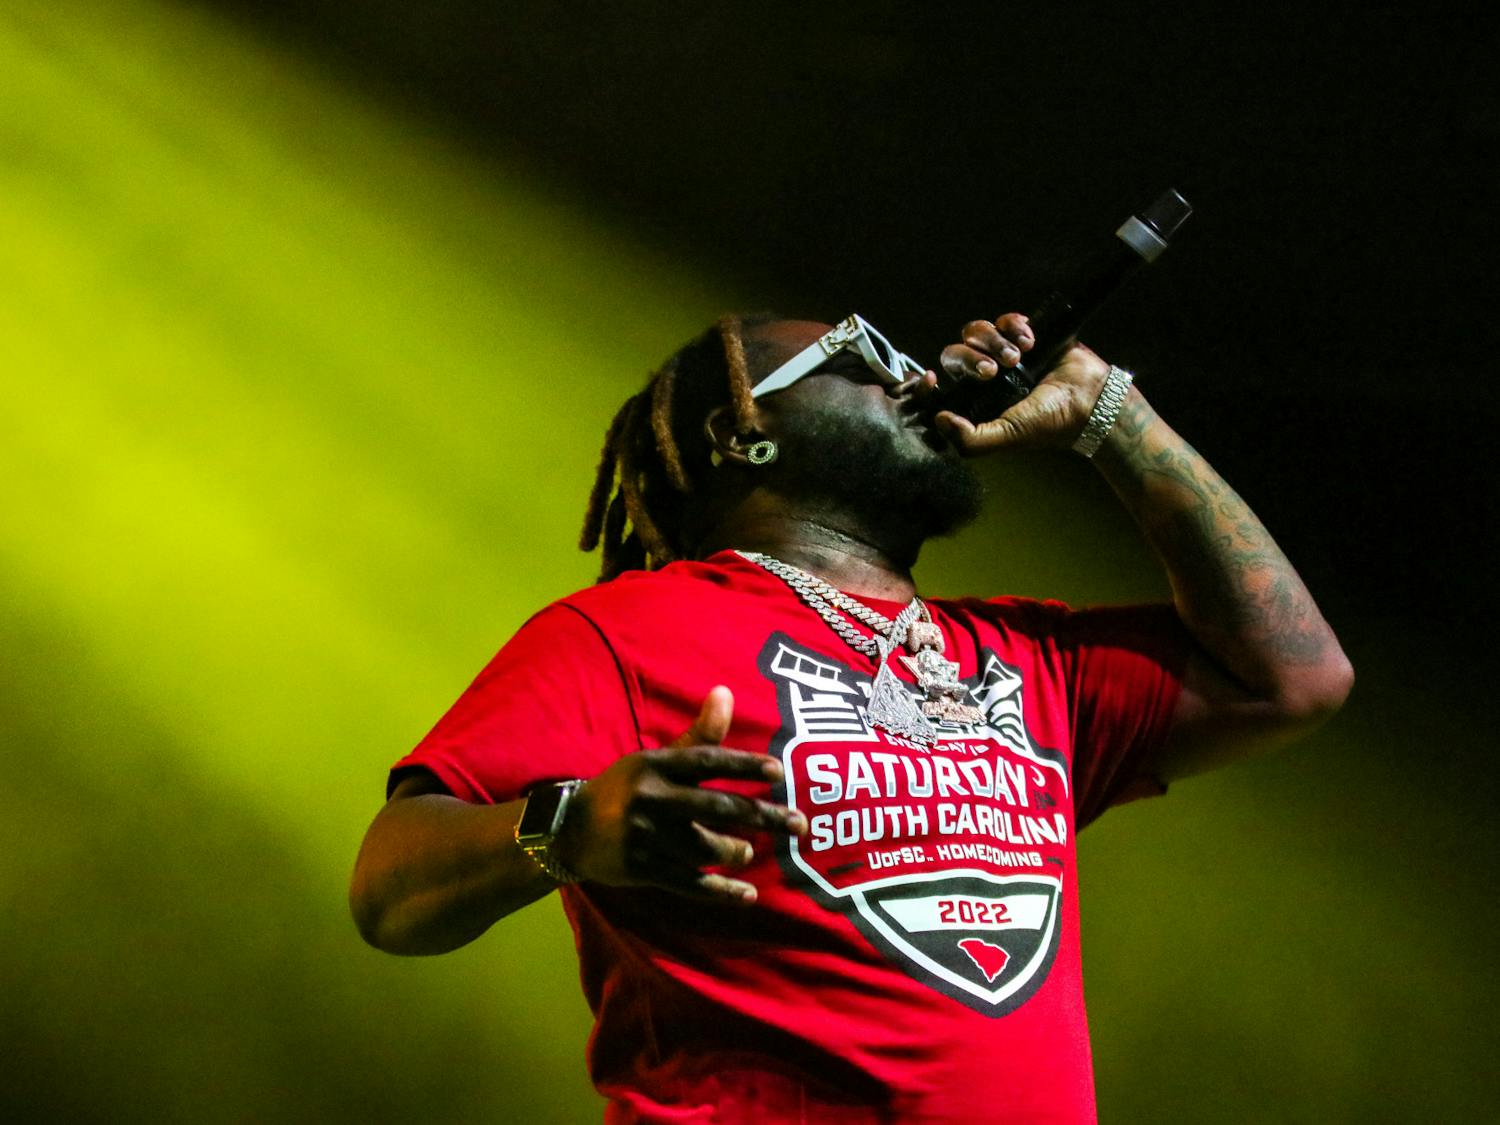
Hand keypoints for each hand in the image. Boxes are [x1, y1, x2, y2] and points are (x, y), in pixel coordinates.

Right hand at [555, 686, 806, 904]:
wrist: (569, 830)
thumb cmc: (626, 788)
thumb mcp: (656, 759)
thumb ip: (697, 735)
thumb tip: (726, 692)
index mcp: (656, 766)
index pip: (706, 761)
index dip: (743, 765)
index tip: (779, 771)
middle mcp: (652, 799)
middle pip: (716, 807)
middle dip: (762, 815)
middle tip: (799, 824)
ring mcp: (646, 837)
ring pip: (704, 847)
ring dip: (735, 852)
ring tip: (750, 853)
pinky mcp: (642, 870)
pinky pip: (689, 883)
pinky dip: (721, 891)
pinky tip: (748, 895)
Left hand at [935, 312, 1113, 454]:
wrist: (1089, 401)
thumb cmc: (1048, 423)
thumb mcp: (1006, 437)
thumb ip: (971, 439)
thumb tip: (939, 419)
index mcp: (974, 400)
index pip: (939, 387)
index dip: (927, 382)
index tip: (931, 379)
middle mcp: (984, 377)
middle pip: (954, 354)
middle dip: (970, 360)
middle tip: (993, 371)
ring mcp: (1003, 353)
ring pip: (976, 332)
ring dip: (994, 342)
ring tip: (1017, 357)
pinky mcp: (1023, 334)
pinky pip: (1005, 319)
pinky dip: (1015, 326)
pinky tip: (1031, 342)